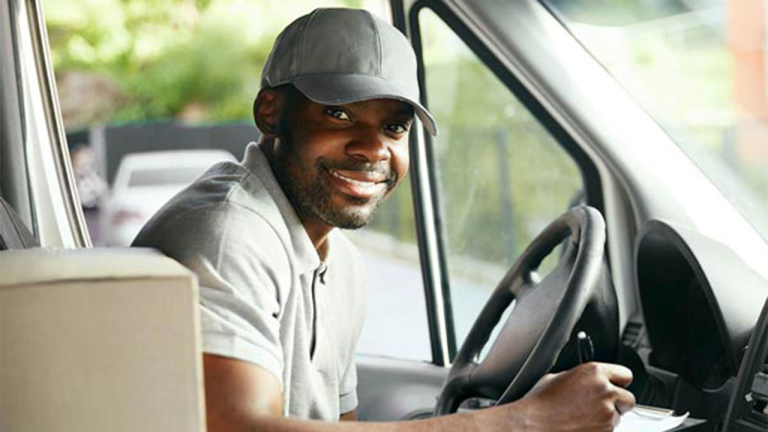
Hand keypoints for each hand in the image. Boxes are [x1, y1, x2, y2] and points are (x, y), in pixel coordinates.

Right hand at [505, 362, 635, 431]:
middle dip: (617, 402)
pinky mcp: (605, 431)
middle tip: (600, 405)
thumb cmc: (540, 404)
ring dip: (607, 418)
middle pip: (628, 398)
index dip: (618, 382)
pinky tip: (582, 425)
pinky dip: (600, 429)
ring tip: (584, 417)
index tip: (614, 386)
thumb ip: (579, 377)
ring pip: (619, 416)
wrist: (534, 425)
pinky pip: (610, 430)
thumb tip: (585, 380)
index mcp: (593, 372)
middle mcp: (604, 390)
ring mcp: (607, 413)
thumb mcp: (557, 378)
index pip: (625, 374)